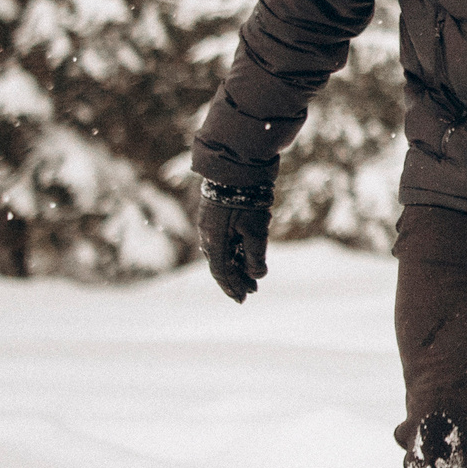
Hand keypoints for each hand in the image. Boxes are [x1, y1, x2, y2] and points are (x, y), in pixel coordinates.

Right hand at [198, 180, 273, 301]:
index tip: (243, 299)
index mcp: (214, 241)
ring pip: (222, 252)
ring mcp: (210, 225)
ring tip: (251, 276)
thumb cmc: (246, 199)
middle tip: (251, 291)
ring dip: (236, 265)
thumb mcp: (255, 229)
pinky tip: (244, 254)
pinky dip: (234, 251)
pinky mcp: (216, 216)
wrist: (236, 168)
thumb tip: (258, 276)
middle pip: (221, 264)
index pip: (221, 272)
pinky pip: (223, 240)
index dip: (232, 286)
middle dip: (236, 279)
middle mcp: (208, 235)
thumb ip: (255, 254)